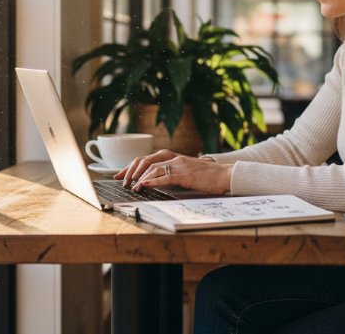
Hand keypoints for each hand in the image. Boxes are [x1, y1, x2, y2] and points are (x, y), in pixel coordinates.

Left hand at [115, 150, 230, 194]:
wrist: (224, 175)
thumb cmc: (206, 177)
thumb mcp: (184, 174)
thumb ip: (170, 175)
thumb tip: (153, 183)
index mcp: (172, 157)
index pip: (146, 159)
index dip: (130, 167)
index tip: (120, 175)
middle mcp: (174, 158)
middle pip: (145, 160)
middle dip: (130, 171)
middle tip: (122, 182)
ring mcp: (179, 165)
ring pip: (153, 167)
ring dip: (140, 178)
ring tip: (132, 187)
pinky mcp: (185, 174)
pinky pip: (166, 176)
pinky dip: (153, 180)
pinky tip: (144, 184)